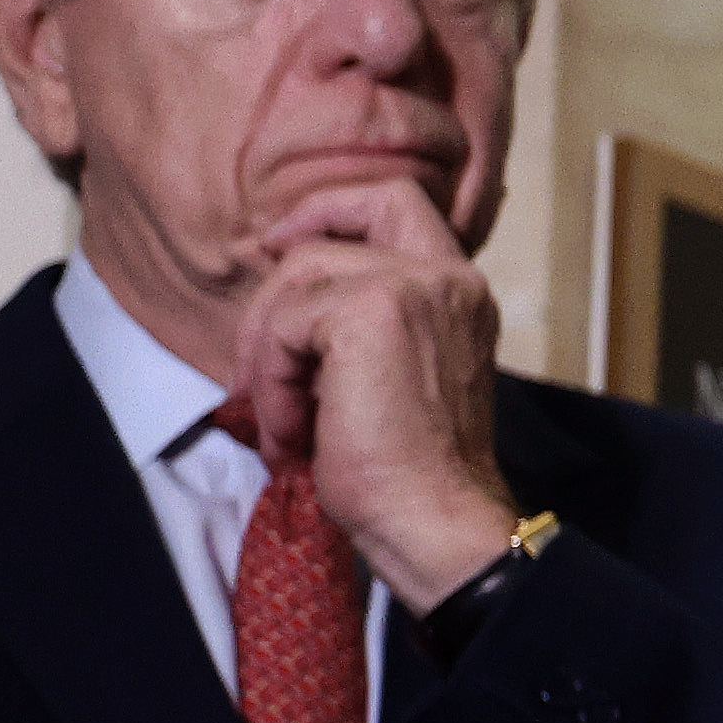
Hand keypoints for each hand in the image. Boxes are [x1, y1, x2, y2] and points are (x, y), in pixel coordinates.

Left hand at [242, 178, 522, 603]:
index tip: (286, 246)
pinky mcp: (372, 310)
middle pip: (340, 222)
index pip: (399, 201)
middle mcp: (448, 278)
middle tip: (261, 358)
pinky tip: (292, 431)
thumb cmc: (411, 472)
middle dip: (282, 278)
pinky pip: (286, 322)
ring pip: (300, 273)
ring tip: (283, 418)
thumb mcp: (396, 375)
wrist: (435, 521)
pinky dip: (273, 380)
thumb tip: (284, 299)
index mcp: (460, 293)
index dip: (333, 209)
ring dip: (270, 348)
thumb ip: (366, 323)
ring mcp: (414, 288)